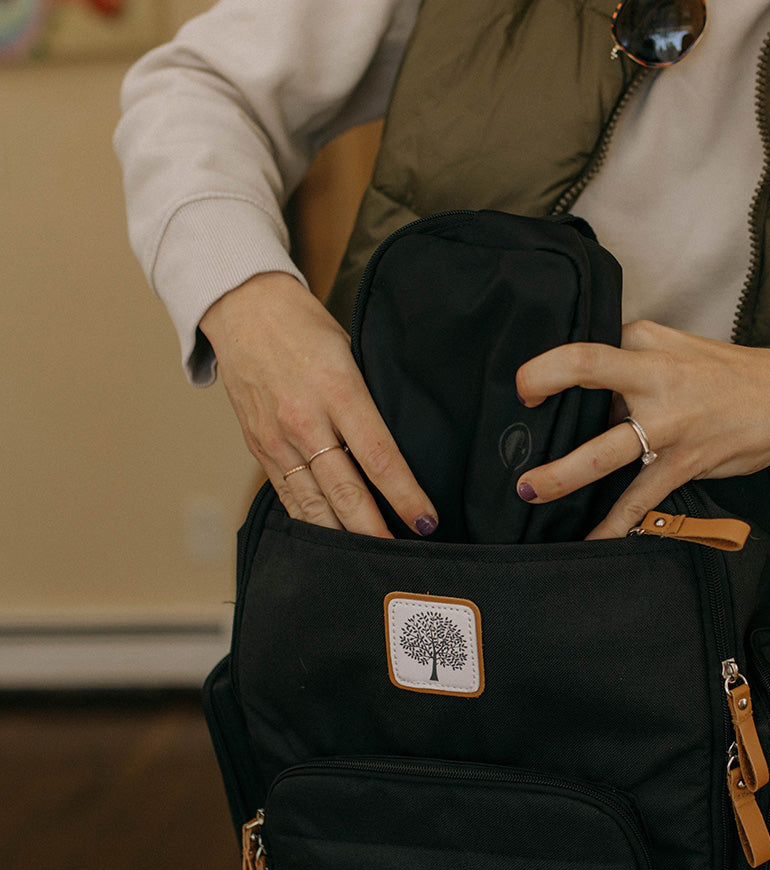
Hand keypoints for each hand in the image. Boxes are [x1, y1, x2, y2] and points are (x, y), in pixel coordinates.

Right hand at [201, 272, 438, 537]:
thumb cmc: (306, 328)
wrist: (243, 310)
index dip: (405, 496)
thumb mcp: (353, 352)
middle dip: (376, 531)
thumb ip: (374, 399)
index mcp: (338, 391)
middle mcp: (305, 421)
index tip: (426, 521)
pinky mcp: (259, 449)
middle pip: (346, 492)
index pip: (379, 458)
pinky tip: (332, 541)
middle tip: (403, 556)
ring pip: (314, 504)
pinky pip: (289, 496)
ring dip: (344, 536)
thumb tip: (408, 443)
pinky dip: (312, 522)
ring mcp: (278, 439)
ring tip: (370, 559)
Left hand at [514, 320, 769, 539]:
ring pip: (605, 451)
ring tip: (530, 491)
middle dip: (542, 387)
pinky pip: (640, 500)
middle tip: (516, 412)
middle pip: (589, 373)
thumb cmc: (729, 373)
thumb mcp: (676, 345)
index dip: (548, 364)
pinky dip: (615, 525)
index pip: (588, 346)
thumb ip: (629, 356)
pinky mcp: (685, 463)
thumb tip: (583, 384)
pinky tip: (593, 541)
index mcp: (648, 347)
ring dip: (562, 474)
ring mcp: (670, 425)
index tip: (523, 386)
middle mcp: (656, 380)